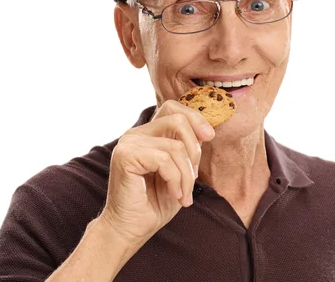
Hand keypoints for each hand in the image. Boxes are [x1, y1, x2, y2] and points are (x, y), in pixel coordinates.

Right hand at [98, 100, 214, 243]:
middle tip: (194, 177)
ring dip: (186, 176)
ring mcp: (128, 143)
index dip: (195, 117)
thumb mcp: (180, 171)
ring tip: (183, 195)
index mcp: (147, 133)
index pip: (172, 107)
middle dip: (194, 148)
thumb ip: (188, 150)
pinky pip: (164, 160)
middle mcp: (136, 133)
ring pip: (175, 146)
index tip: (209, 137)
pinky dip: (175, 180)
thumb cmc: (155, 203)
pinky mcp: (125, 155)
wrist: (132, 228)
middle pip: (176, 119)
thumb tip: (205, 132)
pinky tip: (174, 195)